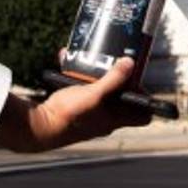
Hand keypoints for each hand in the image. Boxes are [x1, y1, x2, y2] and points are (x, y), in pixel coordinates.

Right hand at [0, 58, 151, 151]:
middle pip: (123, 101)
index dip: (147, 102)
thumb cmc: (70, 115)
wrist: (40, 126)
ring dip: (98, 77)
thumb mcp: (95, 94)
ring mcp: (90, 114)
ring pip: (101, 93)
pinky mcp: (75, 108)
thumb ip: (113, 79)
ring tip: (94, 61)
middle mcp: (105, 119)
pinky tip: (69, 62)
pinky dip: (78, 77)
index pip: (143, 117)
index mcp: (115, 120)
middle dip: (121, 81)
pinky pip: (82, 90)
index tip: (141, 83)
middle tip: (118, 64)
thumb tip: (130, 63)